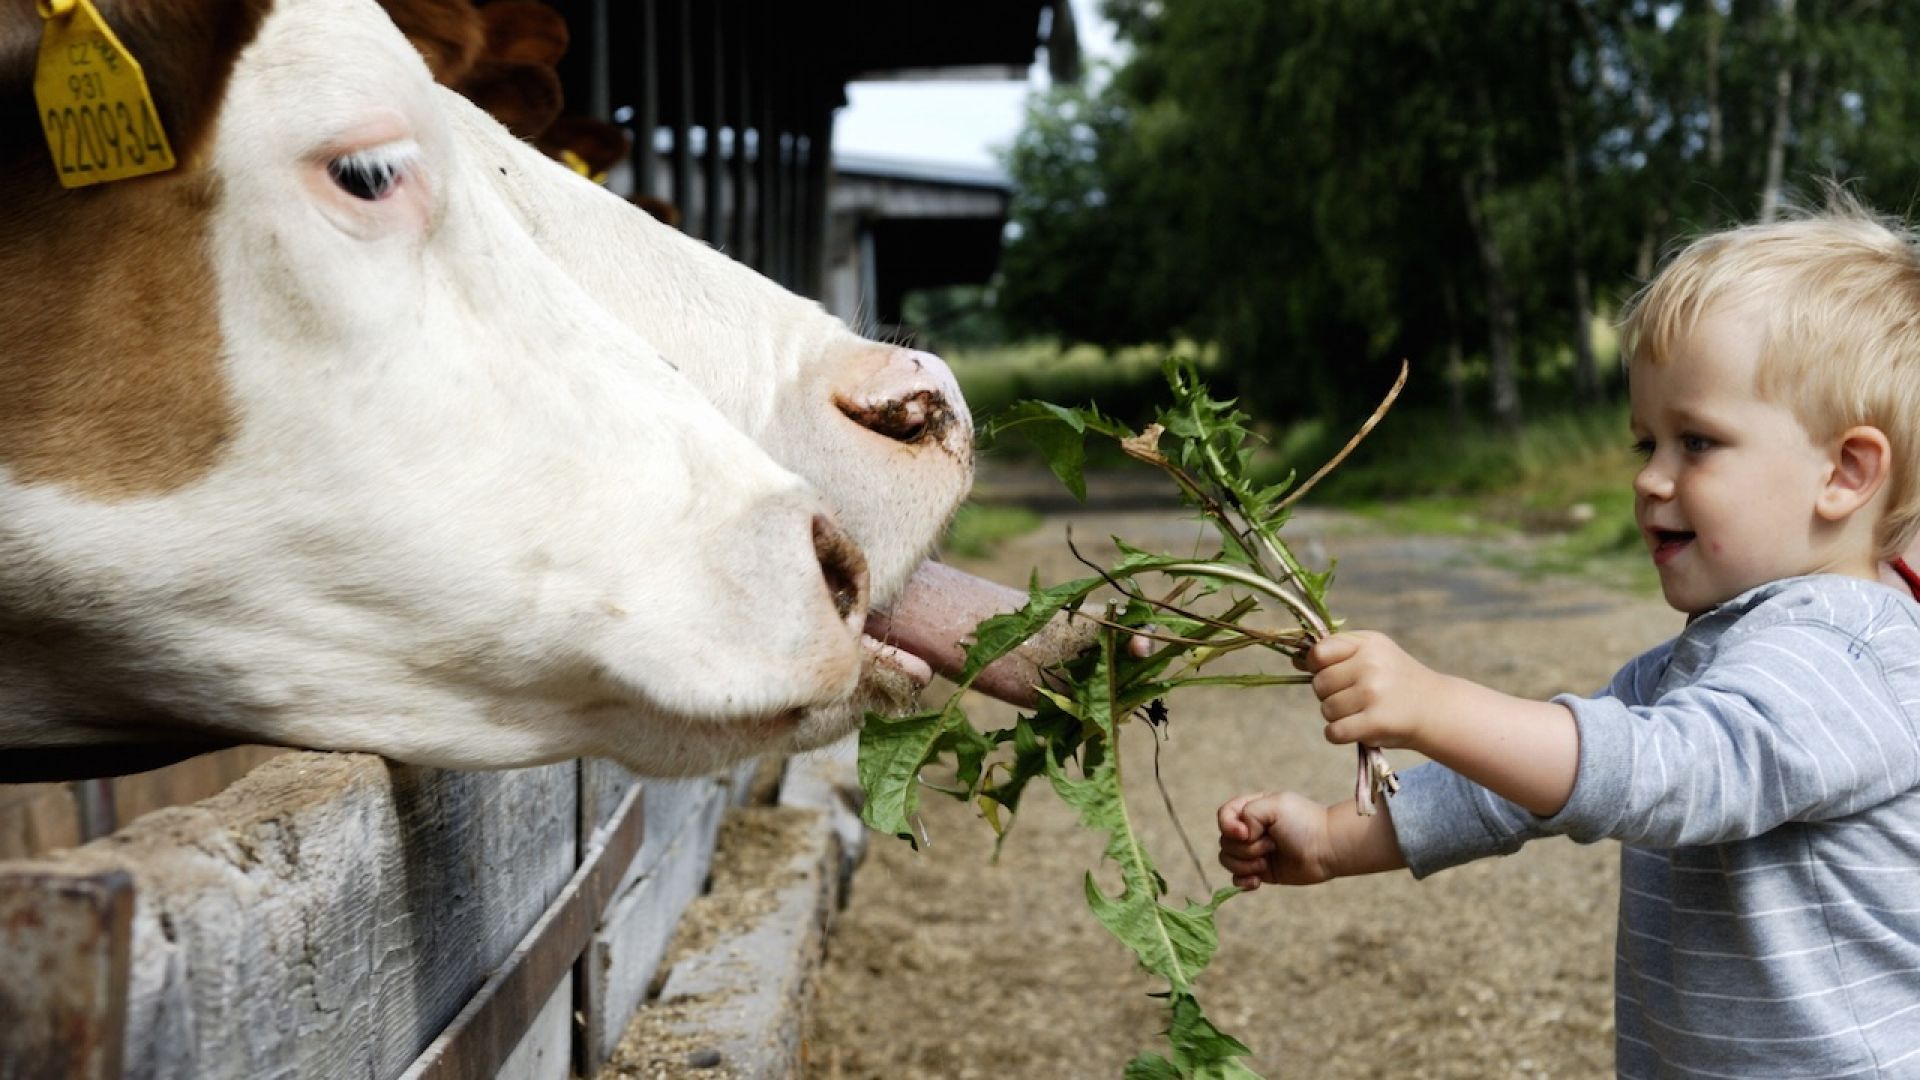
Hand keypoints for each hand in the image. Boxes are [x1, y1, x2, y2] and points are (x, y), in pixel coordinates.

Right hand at [1216, 791, 1336, 887]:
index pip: (1223, 816)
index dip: (1228, 826)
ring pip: (1228, 860)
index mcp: (1252, 809)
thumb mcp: (1274, 806)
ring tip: (1267, 863)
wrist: (1328, 849)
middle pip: (1225, 842)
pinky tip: (1258, 881)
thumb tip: (1241, 836)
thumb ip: (1248, 813)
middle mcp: (1251, 830)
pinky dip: (1244, 881)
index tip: (1246, 833)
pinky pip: (1237, 879)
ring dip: (1245, 865)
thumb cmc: (1304, 823)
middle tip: (1271, 845)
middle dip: (1246, 848)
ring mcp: (1255, 852)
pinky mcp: (1261, 872)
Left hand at [1306, 631, 1445, 753]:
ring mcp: (1374, 693)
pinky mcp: (1376, 722)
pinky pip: (1334, 731)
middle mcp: (1371, 665)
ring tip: (1361, 711)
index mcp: (1368, 644)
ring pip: (1326, 709)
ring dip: (1337, 716)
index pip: (1319, 652)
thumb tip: (1295, 659)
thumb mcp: (1373, 652)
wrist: (1435, 708)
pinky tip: (1355, 729)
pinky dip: (1338, 734)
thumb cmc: (1396, 680)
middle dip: (1329, 694)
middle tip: (1354, 697)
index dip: (1317, 666)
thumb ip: (1337, 651)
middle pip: (1319, 684)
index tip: (1332, 673)